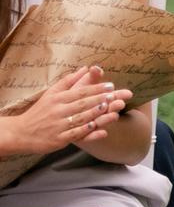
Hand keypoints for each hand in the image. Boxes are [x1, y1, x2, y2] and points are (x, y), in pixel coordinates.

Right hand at [0, 66, 130, 157]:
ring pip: (81, 119)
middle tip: (118, 95)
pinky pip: (75, 135)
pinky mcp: (59, 139)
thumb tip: (86, 68)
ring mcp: (59, 126)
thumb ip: (69, 81)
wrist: (21, 133)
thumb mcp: (51, 93)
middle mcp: (58, 111)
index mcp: (58, 99)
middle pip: (83, 104)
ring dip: (98, 114)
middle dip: (101, 99)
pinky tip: (98, 127)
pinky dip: (87, 131)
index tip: (111, 86)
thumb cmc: (40, 111)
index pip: (80, 92)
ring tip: (113, 109)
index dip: (96, 89)